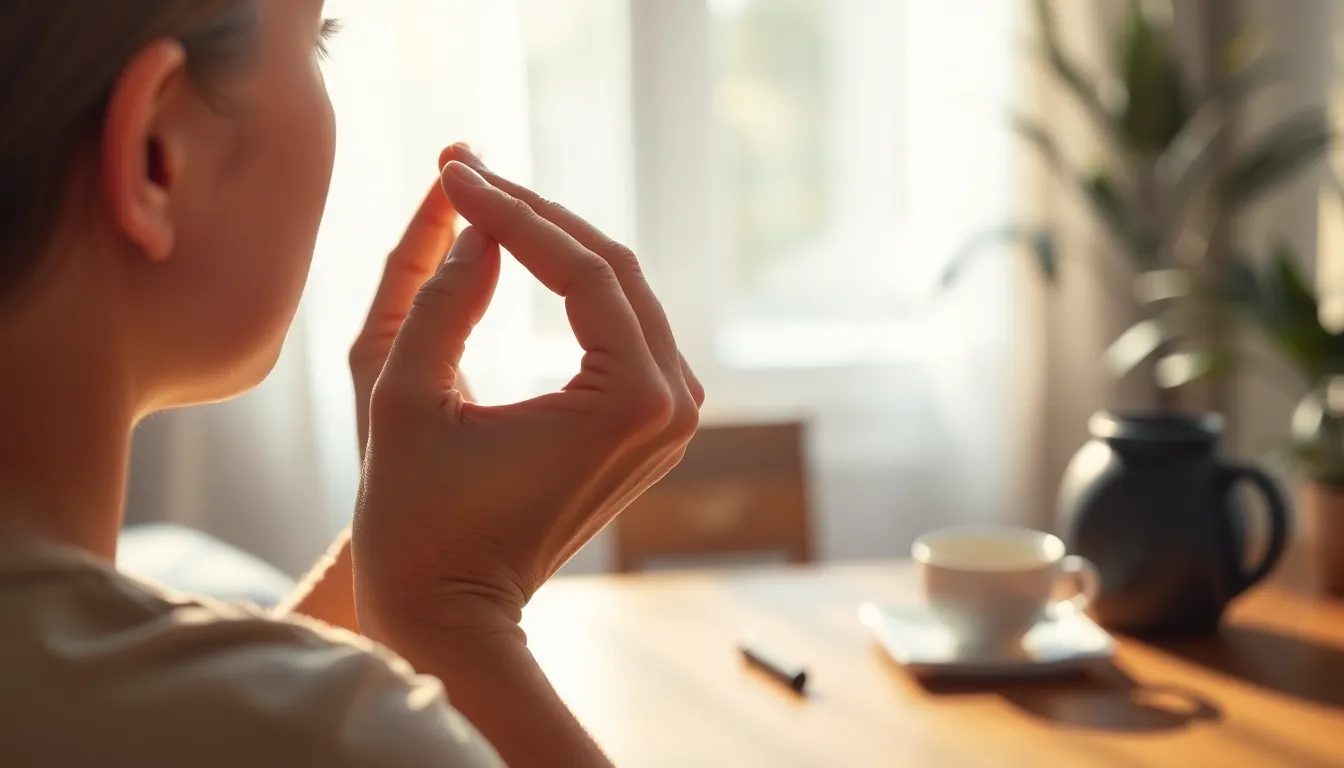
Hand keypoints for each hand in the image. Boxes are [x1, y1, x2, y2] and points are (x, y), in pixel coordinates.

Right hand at [353, 146, 703, 632]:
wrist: (454, 611)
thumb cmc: (417, 519)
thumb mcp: (404, 399)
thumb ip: (440, 296)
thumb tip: (478, 220)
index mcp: (627, 404)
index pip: (580, 271)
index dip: (511, 212)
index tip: (454, 170)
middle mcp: (670, 408)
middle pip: (612, 269)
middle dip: (535, 215)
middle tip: (466, 171)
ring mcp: (672, 419)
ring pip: (622, 291)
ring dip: (555, 243)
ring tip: (485, 201)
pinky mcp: (655, 425)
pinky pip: (623, 328)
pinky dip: (574, 287)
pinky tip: (524, 253)